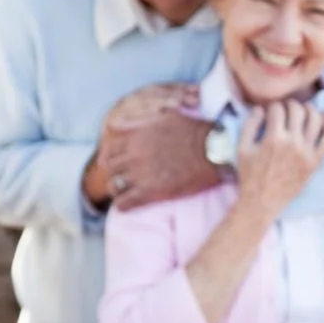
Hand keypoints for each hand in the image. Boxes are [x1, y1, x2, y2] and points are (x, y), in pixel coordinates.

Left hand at [93, 82, 217, 209]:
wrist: (213, 150)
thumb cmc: (194, 131)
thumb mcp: (164, 117)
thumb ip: (138, 121)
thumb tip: (116, 122)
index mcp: (136, 137)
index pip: (110, 149)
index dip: (113, 158)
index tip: (119, 164)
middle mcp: (133, 155)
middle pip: (110, 169)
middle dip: (115, 174)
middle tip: (125, 179)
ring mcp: (140, 174)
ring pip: (113, 186)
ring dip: (118, 190)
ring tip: (128, 192)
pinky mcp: (150, 192)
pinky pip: (123, 203)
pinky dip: (123, 205)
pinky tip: (130, 204)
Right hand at [233, 100, 323, 220]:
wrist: (262, 201)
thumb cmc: (249, 175)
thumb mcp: (242, 148)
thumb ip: (250, 125)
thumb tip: (260, 107)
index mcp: (274, 138)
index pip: (278, 109)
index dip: (273, 106)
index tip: (271, 111)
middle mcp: (293, 143)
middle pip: (297, 110)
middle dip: (290, 105)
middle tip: (287, 109)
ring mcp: (307, 152)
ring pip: (316, 119)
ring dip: (310, 110)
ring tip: (304, 112)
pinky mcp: (315, 161)